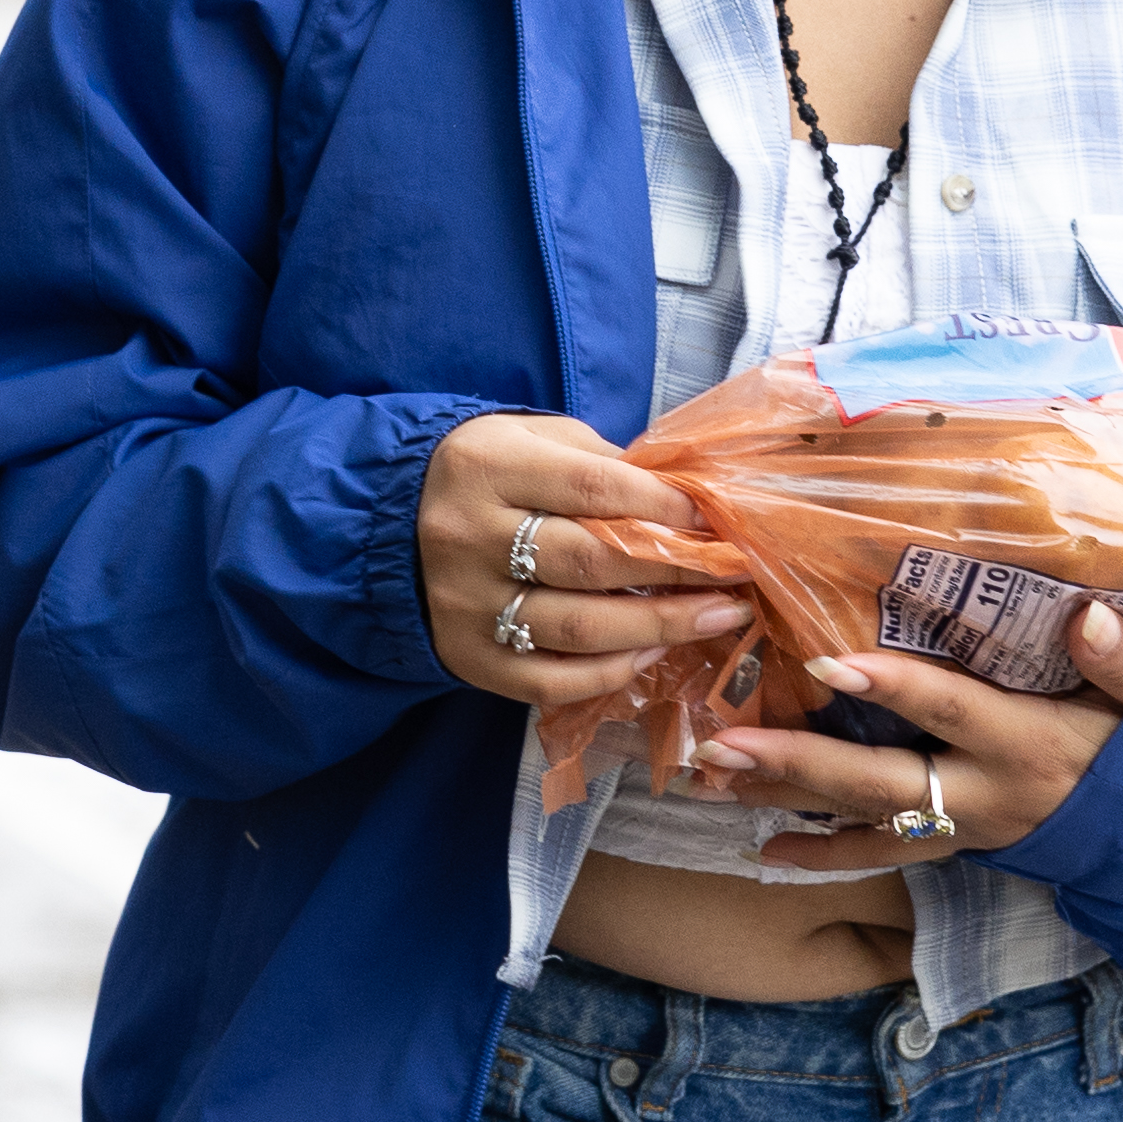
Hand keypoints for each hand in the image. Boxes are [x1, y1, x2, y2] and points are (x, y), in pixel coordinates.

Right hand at [421, 412, 742, 710]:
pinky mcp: (466, 657)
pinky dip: (611, 672)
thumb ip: (602, 465)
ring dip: (663, 626)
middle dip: (680, 572)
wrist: (385, 522)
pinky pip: (550, 681)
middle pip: (592, 563)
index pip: (594, 487)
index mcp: (488, 467)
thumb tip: (690, 504)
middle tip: (737, 576)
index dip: (667, 506)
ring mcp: (465, 604)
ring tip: (721, 618)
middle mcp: (469, 536)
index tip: (719, 521)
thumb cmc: (486, 472)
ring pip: (580, 628)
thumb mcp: (533, 440)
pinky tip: (652, 651)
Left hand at [680, 610, 1122, 864]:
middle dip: (799, 764)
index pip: (949, 708)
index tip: (824, 661)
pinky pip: (883, 856)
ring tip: (716, 780)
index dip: (892, 686)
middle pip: (880, 781)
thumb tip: (1089, 617)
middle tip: (724, 745)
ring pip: (867, 821)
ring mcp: (966, 826)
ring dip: (789, 803)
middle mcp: (985, 792)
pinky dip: (825, 855)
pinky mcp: (957, 844)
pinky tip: (766, 849)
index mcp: (1027, 742)